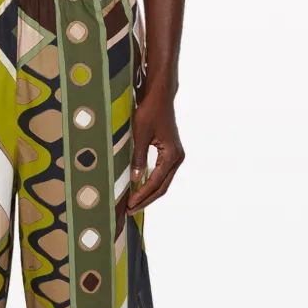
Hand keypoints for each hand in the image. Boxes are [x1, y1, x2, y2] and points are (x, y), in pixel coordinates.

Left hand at [126, 91, 184, 210]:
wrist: (160, 97)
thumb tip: (135, 180)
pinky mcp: (171, 153)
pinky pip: (162, 174)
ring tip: (134, 203)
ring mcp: (176, 156)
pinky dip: (152, 183)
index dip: (142, 195)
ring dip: (149, 193)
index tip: (129, 204)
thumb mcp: (140, 135)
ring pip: (163, 182)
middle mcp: (177, 158)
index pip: (155, 182)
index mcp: (171, 155)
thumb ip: (138, 158)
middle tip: (130, 210)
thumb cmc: (149, 112)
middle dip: (146, 199)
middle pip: (162, 187)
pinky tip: (140, 189)